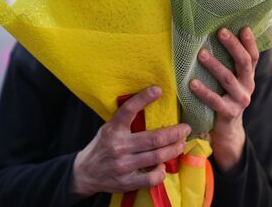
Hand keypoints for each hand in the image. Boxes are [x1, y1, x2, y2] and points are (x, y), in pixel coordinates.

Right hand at [70, 86, 190, 198]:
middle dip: (175, 133)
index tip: (158, 90)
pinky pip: (151, 178)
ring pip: (157, 157)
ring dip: (174, 149)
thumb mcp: (109, 128)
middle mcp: (118, 146)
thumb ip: (126, 121)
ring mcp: (122, 166)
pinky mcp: (126, 182)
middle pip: (154, 138)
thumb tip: (149, 104)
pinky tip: (163, 165)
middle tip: (185, 128)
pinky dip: (161, 171)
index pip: (128, 110)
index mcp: (113, 129)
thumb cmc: (103, 146)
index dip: (143, 98)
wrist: (85, 172)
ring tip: (181, 143)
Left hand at [190, 27, 258, 171]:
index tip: (242, 27)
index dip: (250, 42)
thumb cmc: (223, 98)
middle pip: (244, 63)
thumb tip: (216, 35)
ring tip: (201, 54)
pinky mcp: (229, 113)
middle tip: (220, 31)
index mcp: (249, 77)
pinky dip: (203, 92)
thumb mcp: (230, 81)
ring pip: (228, 79)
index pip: (253, 56)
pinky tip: (192, 83)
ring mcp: (240, 100)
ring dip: (215, 65)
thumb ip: (228, 63)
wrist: (227, 131)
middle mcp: (248, 86)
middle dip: (233, 45)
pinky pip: (215, 101)